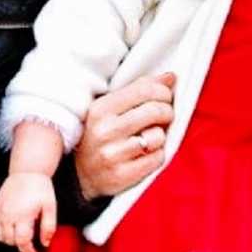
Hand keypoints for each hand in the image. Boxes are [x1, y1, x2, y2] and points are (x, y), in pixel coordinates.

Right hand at [0, 173, 56, 251]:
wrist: (27, 171)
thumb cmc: (39, 187)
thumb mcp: (50, 206)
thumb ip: (49, 226)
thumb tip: (45, 243)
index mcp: (23, 215)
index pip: (22, 241)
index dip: (28, 251)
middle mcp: (9, 215)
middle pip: (10, 241)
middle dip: (21, 245)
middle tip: (30, 244)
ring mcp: (0, 211)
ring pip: (1, 236)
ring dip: (11, 240)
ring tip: (21, 235)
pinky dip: (3, 232)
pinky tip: (13, 228)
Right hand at [75, 72, 175, 199]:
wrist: (81, 175)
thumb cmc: (102, 136)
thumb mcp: (110, 109)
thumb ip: (139, 90)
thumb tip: (170, 77)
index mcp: (100, 109)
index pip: (144, 90)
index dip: (163, 91)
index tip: (166, 97)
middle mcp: (105, 131)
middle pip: (155, 111)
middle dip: (167, 112)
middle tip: (164, 116)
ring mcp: (112, 154)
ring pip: (158, 136)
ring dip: (160, 136)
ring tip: (149, 138)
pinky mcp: (122, 175)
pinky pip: (157, 158)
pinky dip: (157, 155)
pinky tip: (145, 154)